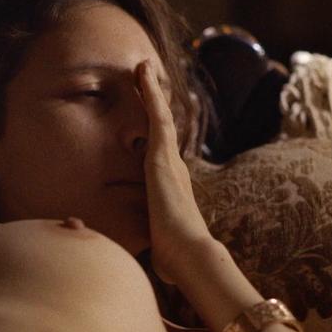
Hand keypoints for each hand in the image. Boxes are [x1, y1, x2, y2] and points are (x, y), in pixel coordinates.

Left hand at [137, 61, 213, 283]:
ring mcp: (170, 159)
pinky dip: (149, 92)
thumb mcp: (159, 244)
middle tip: (148, 77)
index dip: (157, 132)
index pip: (161, 152)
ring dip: (151, 90)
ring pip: (160, 115)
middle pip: (163, 126)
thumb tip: (158, 265)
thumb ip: (156, 243)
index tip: (153, 116)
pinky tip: (142, 72)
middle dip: (155, 102)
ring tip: (143, 66)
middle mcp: (174, 167)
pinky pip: (155, 115)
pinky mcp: (162, 155)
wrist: (190, 254)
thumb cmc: (176, 256)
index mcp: (172, 186)